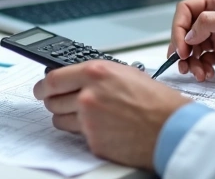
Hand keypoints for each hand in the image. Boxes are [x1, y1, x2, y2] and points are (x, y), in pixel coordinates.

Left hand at [33, 60, 190, 169]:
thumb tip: (78, 78)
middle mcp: (88, 95)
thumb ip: (98, 75)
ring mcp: (88, 120)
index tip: (42, 88)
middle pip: (51, 100)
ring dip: (67, 118)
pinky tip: (102, 128)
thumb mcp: (127, 74)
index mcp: (95, 73)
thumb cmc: (157, 102)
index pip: (52, 78)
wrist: (172, 129)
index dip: (44, 85)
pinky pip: (77, 136)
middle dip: (55, 101)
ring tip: (87, 116)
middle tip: (62, 102)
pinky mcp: (93, 141)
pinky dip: (85, 133)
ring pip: (60, 120)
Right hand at [169, 0, 214, 81]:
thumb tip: (188, 34)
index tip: (182, 47)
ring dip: (191, 61)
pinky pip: (202, 59)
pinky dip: (200, 67)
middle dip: (182, 48)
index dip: (179, 28)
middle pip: (186, 30)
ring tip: (197, 73)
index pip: (187, 10)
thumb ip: (211, 22)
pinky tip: (208, 73)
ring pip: (192, 47)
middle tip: (183, 63)